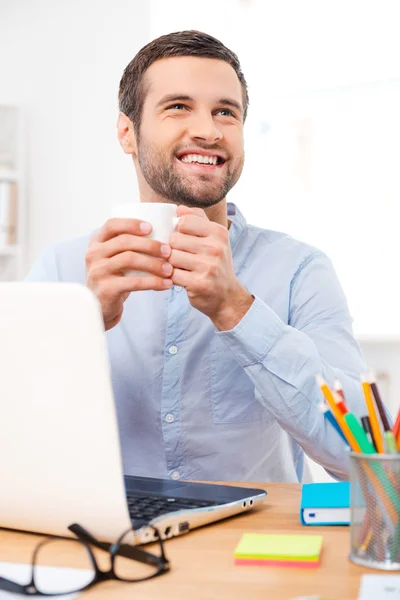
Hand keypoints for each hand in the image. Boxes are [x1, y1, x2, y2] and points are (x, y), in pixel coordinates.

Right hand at [86, 218, 172, 329]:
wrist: (101, 306)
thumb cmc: (114, 277)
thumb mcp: (113, 258)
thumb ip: (127, 246)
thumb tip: (164, 234)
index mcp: (96, 242)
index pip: (112, 225)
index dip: (131, 223)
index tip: (150, 227)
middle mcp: (94, 254)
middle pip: (124, 242)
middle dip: (150, 245)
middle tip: (168, 251)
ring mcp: (98, 271)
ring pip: (130, 260)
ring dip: (154, 264)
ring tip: (169, 269)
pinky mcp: (106, 289)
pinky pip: (134, 282)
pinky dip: (153, 282)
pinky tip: (166, 284)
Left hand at [169, 206, 253, 330]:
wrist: (226, 295)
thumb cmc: (215, 264)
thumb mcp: (214, 238)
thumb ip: (197, 220)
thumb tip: (178, 208)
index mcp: (218, 232)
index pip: (184, 221)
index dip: (178, 230)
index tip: (183, 240)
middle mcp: (216, 248)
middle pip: (174, 239)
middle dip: (173, 249)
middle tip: (181, 257)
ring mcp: (208, 266)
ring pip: (171, 256)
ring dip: (171, 263)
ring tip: (181, 268)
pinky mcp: (199, 283)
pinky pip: (172, 274)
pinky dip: (172, 277)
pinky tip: (180, 278)